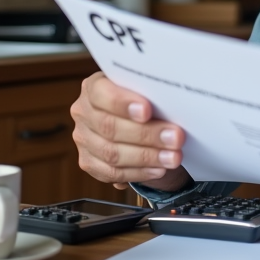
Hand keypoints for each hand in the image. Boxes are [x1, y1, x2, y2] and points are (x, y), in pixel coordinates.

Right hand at [69, 72, 189, 191]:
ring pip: (112, 153)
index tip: (147, 110)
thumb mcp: (146, 91)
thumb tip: (171, 103)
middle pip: (110, 126)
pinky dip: (139, 172)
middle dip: (146, 134)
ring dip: (147, 156)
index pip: (102, 94)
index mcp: (94, 87)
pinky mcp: (88, 163)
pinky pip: (112, 172)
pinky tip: (158, 169)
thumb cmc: (145, 102)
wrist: (139, 124)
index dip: (123, 103)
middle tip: (175, 137)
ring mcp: (84, 139)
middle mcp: (84, 112)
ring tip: (172, 157)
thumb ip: (150, 94)